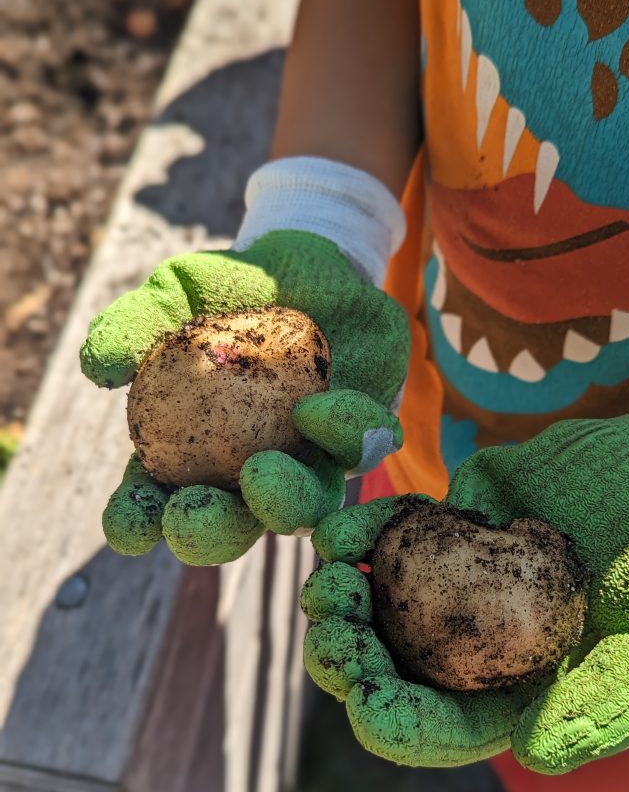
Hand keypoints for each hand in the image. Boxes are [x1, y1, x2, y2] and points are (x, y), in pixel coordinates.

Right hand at [82, 230, 408, 564]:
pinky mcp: (367, 434)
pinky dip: (340, 435)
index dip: (141, 524)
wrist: (305, 259)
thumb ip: (136, 326)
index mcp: (197, 455)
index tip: (129, 527)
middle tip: (191, 515)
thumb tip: (99, 367)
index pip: (161, 504)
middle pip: (237, 524)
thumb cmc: (228, 288)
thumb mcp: (176, 294)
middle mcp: (258, 472)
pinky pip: (363, 446)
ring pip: (307, 504)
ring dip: (282, 504)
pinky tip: (315, 412)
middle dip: (214, 533)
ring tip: (260, 478)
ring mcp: (316, 461)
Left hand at [301, 409, 628, 771]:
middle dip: (351, 665)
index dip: (401, 727)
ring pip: (378, 610)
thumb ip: (604, 704)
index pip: (448, 728)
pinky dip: (360, 537)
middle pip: (395, 673)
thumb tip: (530, 755)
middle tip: (330, 638)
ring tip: (328, 586)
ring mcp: (456, 588)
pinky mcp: (446, 529)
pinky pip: (389, 538)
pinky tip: (337, 536)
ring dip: (342, 604)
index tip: (365, 706)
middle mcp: (478, 647)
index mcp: (520, 692)